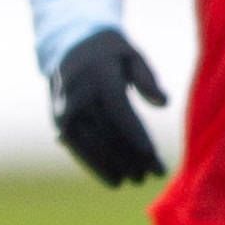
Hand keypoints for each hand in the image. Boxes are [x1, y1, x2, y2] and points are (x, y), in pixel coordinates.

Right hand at [49, 28, 169, 186]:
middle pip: (109, 133)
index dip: (136, 137)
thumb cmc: (110, 52)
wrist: (69, 44)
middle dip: (131, 157)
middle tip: (153, 174)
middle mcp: (79, 95)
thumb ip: (147, 79)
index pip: (120, 113)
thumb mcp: (132, 56)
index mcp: (99, 76)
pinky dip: (96, 166)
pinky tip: (113, 179)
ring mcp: (66, 110)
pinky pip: (78, 148)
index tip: (153, 158)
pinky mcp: (60, 122)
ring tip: (136, 179)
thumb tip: (164, 102)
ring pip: (93, 145)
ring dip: (115, 166)